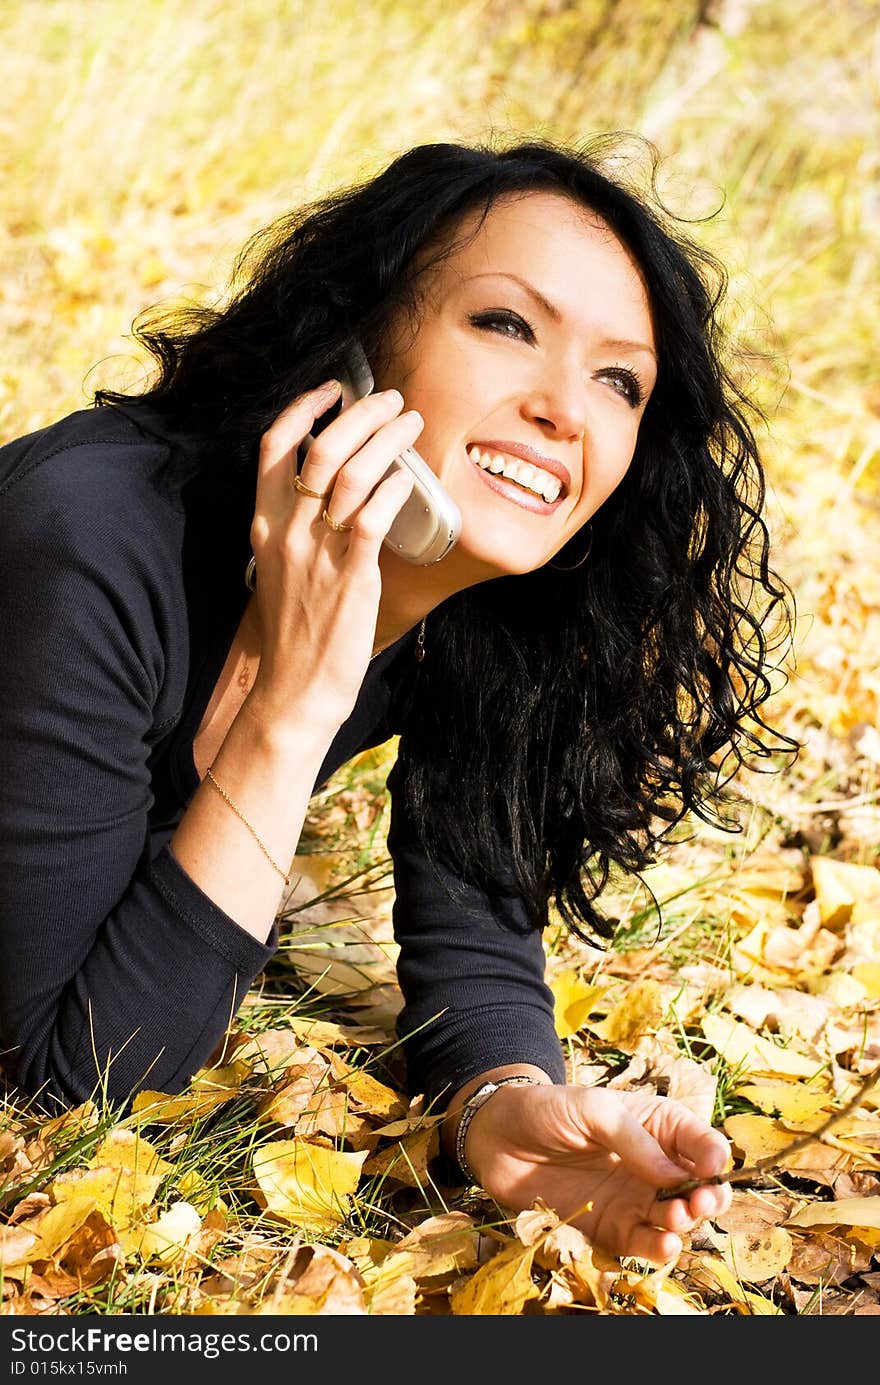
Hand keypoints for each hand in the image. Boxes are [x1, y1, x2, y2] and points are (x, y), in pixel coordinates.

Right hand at [245, 379, 421, 731]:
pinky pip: (375, 517)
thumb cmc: (295, 631)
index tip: (333, 389)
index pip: (273, 446)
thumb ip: (296, 529)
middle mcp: (287, 532)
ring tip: (410, 423)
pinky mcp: (352, 577)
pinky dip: (395, 488)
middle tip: (389, 399)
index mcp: (264, 525)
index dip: (303, 407)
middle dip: (360, 412)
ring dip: (387, 439)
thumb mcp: (279, 571)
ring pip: (353, 473)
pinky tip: (409, 478)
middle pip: (320, 447)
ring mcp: (318, 553)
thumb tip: (334, 491)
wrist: (295, 688)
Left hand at [465, 1083, 732, 1264]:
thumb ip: (634, 1140)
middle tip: (700, 1201)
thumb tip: (674, 1175)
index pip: (701, 1143)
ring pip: (677, 1219)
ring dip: (685, 1222)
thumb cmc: (548, 1109)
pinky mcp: (612, 1228)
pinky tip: (664, 1244)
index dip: (714, 1158)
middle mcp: (653, 1166)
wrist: (498, 1137)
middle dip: (708, 1197)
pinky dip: (659, 1248)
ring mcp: (634, 1198)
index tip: (712, 1167)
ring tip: (675, 1217)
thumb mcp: (593, 1109)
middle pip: (699, 1188)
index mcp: (658, 1126)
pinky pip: (644, 1243)